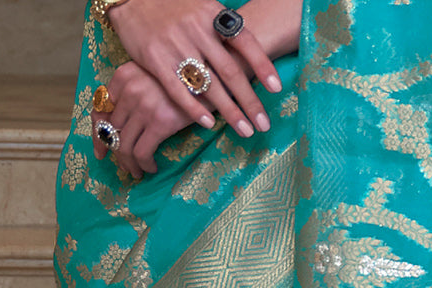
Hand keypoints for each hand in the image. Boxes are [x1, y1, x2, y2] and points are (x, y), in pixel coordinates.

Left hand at [92, 62, 193, 178]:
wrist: (209, 79)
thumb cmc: (181, 81)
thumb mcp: (151, 77)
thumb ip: (132, 93)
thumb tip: (115, 126)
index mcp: (123, 76)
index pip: (99, 109)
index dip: (98, 135)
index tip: (101, 152)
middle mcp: (129, 89)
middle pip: (111, 130)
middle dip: (117, 153)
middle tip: (126, 166)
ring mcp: (143, 106)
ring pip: (123, 145)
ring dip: (129, 164)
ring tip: (137, 171)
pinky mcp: (159, 122)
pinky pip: (141, 152)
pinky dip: (144, 164)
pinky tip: (151, 167)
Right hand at [108, 0, 298, 139]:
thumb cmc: (174, 8)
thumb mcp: (202, 9)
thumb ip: (223, 30)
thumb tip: (250, 57)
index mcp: (212, 15)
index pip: (244, 41)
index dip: (262, 65)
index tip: (276, 89)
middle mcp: (197, 30)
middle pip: (230, 71)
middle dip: (249, 101)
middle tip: (264, 124)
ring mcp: (176, 45)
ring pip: (209, 85)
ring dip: (229, 111)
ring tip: (245, 131)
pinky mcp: (155, 59)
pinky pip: (179, 90)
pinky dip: (194, 108)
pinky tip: (208, 124)